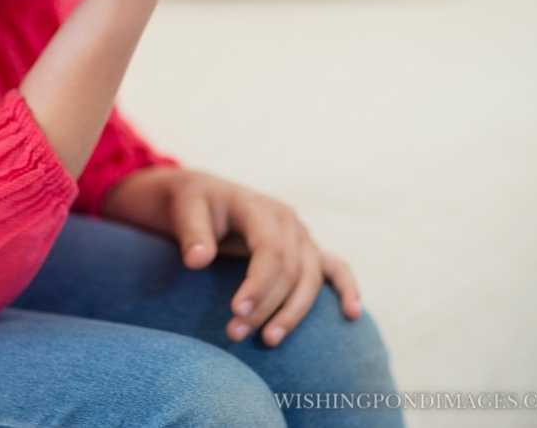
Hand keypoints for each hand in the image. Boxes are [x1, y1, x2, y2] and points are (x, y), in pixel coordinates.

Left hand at [102, 166, 361, 346]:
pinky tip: (352, 315)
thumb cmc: (191, 202)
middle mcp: (287, 220)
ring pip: (309, 279)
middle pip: (290, 270)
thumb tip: (197, 261)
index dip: (258, 286)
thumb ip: (192, 232)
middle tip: (234, 334)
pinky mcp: (304, 249)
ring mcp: (300, 235)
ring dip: (292, 312)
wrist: (199, 195)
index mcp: (259, 207)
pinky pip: (333, 268)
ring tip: (267, 341)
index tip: (235, 312)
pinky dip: (346, 288)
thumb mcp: (184, 208)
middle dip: (266, 307)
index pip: (270, 251)